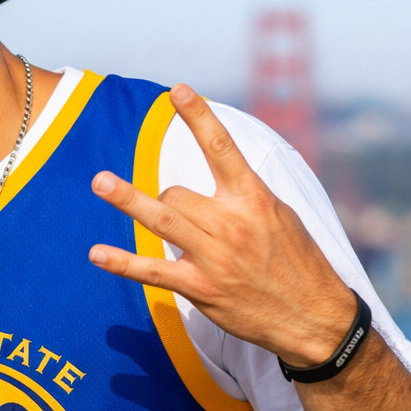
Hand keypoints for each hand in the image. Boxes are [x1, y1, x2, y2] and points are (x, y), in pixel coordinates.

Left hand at [87, 85, 353, 367]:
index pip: (221, 148)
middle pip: (176, 193)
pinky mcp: (200, 287)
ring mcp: (213, 256)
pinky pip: (152, 270)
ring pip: (161, 219)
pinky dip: (121, 262)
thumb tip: (219, 165)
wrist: (313, 319)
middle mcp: (231, 223)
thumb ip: (244, 192)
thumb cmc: (297, 263)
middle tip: (182, 221)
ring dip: (127, 199)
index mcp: (254, 199)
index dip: (198, 117)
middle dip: (168, 202)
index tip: (177, 91)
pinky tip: (96, 254)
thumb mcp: (281, 216)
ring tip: (99, 182)